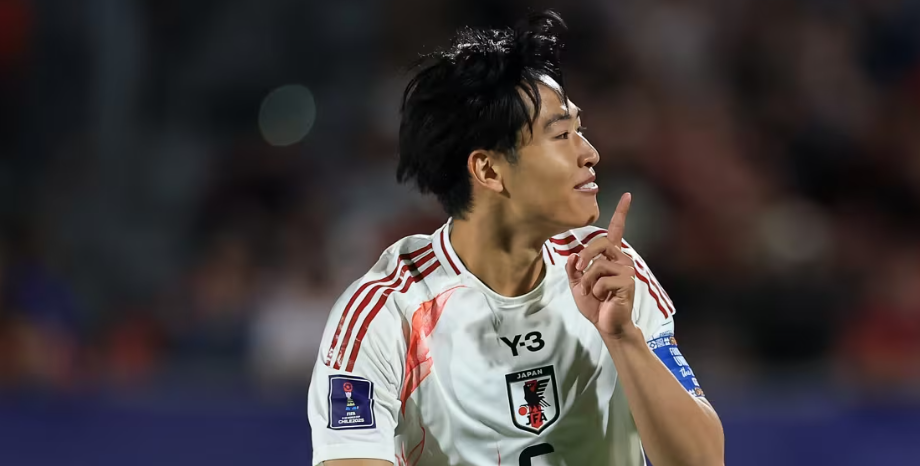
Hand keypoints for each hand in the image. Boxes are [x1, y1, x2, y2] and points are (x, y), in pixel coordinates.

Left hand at [565, 193, 636, 337]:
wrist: (606, 324)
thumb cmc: (594, 304)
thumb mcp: (576, 284)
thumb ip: (573, 269)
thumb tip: (573, 255)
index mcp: (611, 257)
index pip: (617, 231)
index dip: (622, 213)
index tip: (628, 195)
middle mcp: (621, 259)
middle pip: (600, 243)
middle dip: (585, 256)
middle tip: (578, 270)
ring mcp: (626, 270)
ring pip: (598, 264)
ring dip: (587, 281)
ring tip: (591, 292)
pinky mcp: (627, 282)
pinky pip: (602, 279)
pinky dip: (595, 290)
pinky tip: (602, 298)